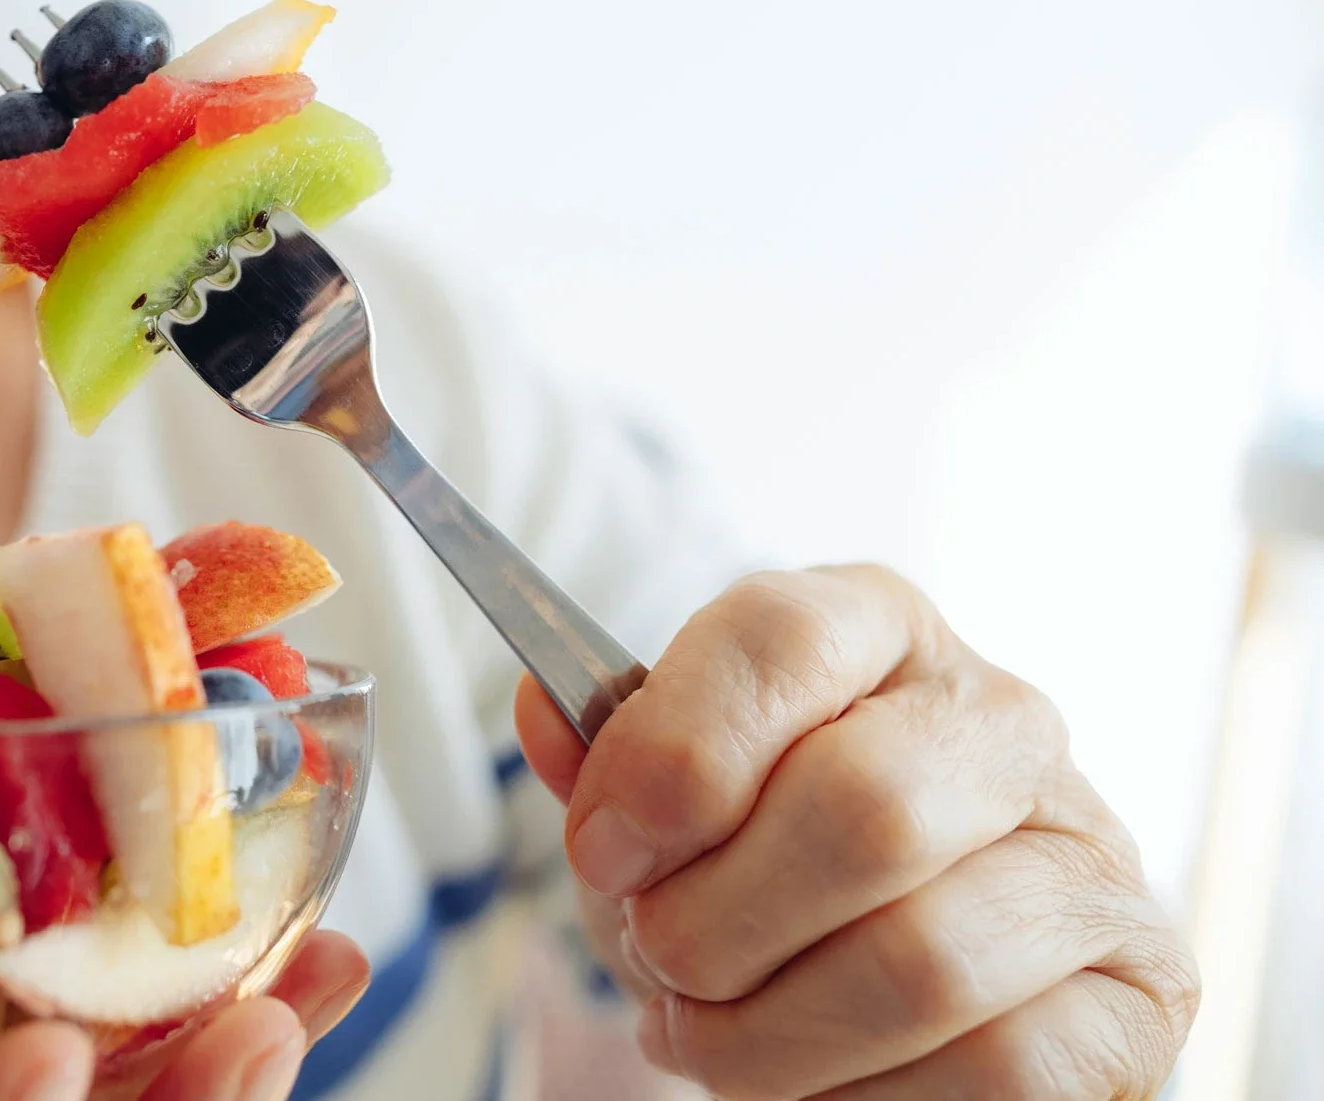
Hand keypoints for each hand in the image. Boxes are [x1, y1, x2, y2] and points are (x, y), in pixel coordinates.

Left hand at [515, 566, 1197, 1098]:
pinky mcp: (1140, 993)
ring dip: (772, 1034)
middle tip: (661, 963)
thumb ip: (610, 759)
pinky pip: (1000, 1068)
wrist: (882, 983)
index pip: (779, 635)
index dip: (672, 755)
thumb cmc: (755, 870)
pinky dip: (870, 1098)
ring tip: (712, 1038)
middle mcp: (1001, 718)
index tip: (605, 851)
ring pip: (922, 961)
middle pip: (864, 807)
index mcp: (876, 629)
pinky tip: (821, 1080)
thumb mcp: (664, 806)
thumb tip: (543, 711)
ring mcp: (1090, 854)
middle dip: (717, 921)